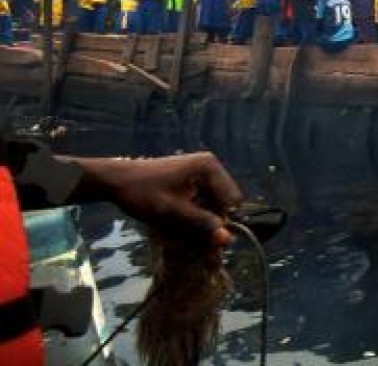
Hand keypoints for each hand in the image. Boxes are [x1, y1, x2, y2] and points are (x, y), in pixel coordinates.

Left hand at [70, 152, 242, 246]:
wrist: (116, 180)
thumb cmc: (142, 193)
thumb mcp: (171, 211)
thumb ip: (200, 223)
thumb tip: (228, 239)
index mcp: (209, 167)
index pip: (231, 201)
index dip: (220, 222)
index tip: (203, 238)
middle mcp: (210, 166)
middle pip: (223, 203)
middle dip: (209, 222)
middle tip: (189, 240)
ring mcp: (202, 171)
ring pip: (213, 204)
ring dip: (200, 221)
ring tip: (179, 232)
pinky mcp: (193, 178)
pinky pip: (202, 201)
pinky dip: (192, 214)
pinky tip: (177, 222)